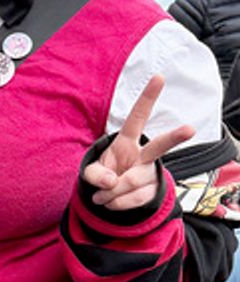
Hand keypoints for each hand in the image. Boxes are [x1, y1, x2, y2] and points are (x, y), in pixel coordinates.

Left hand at [83, 74, 192, 211]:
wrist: (109, 199)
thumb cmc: (103, 175)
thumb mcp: (91, 172)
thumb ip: (95, 174)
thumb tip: (111, 181)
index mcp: (127, 141)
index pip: (137, 116)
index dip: (148, 97)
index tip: (159, 76)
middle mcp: (143, 155)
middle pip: (159, 146)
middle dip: (175, 137)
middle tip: (190, 129)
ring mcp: (150, 173)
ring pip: (131, 182)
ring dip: (111, 192)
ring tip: (102, 195)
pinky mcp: (151, 192)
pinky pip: (131, 200)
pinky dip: (115, 204)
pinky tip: (111, 201)